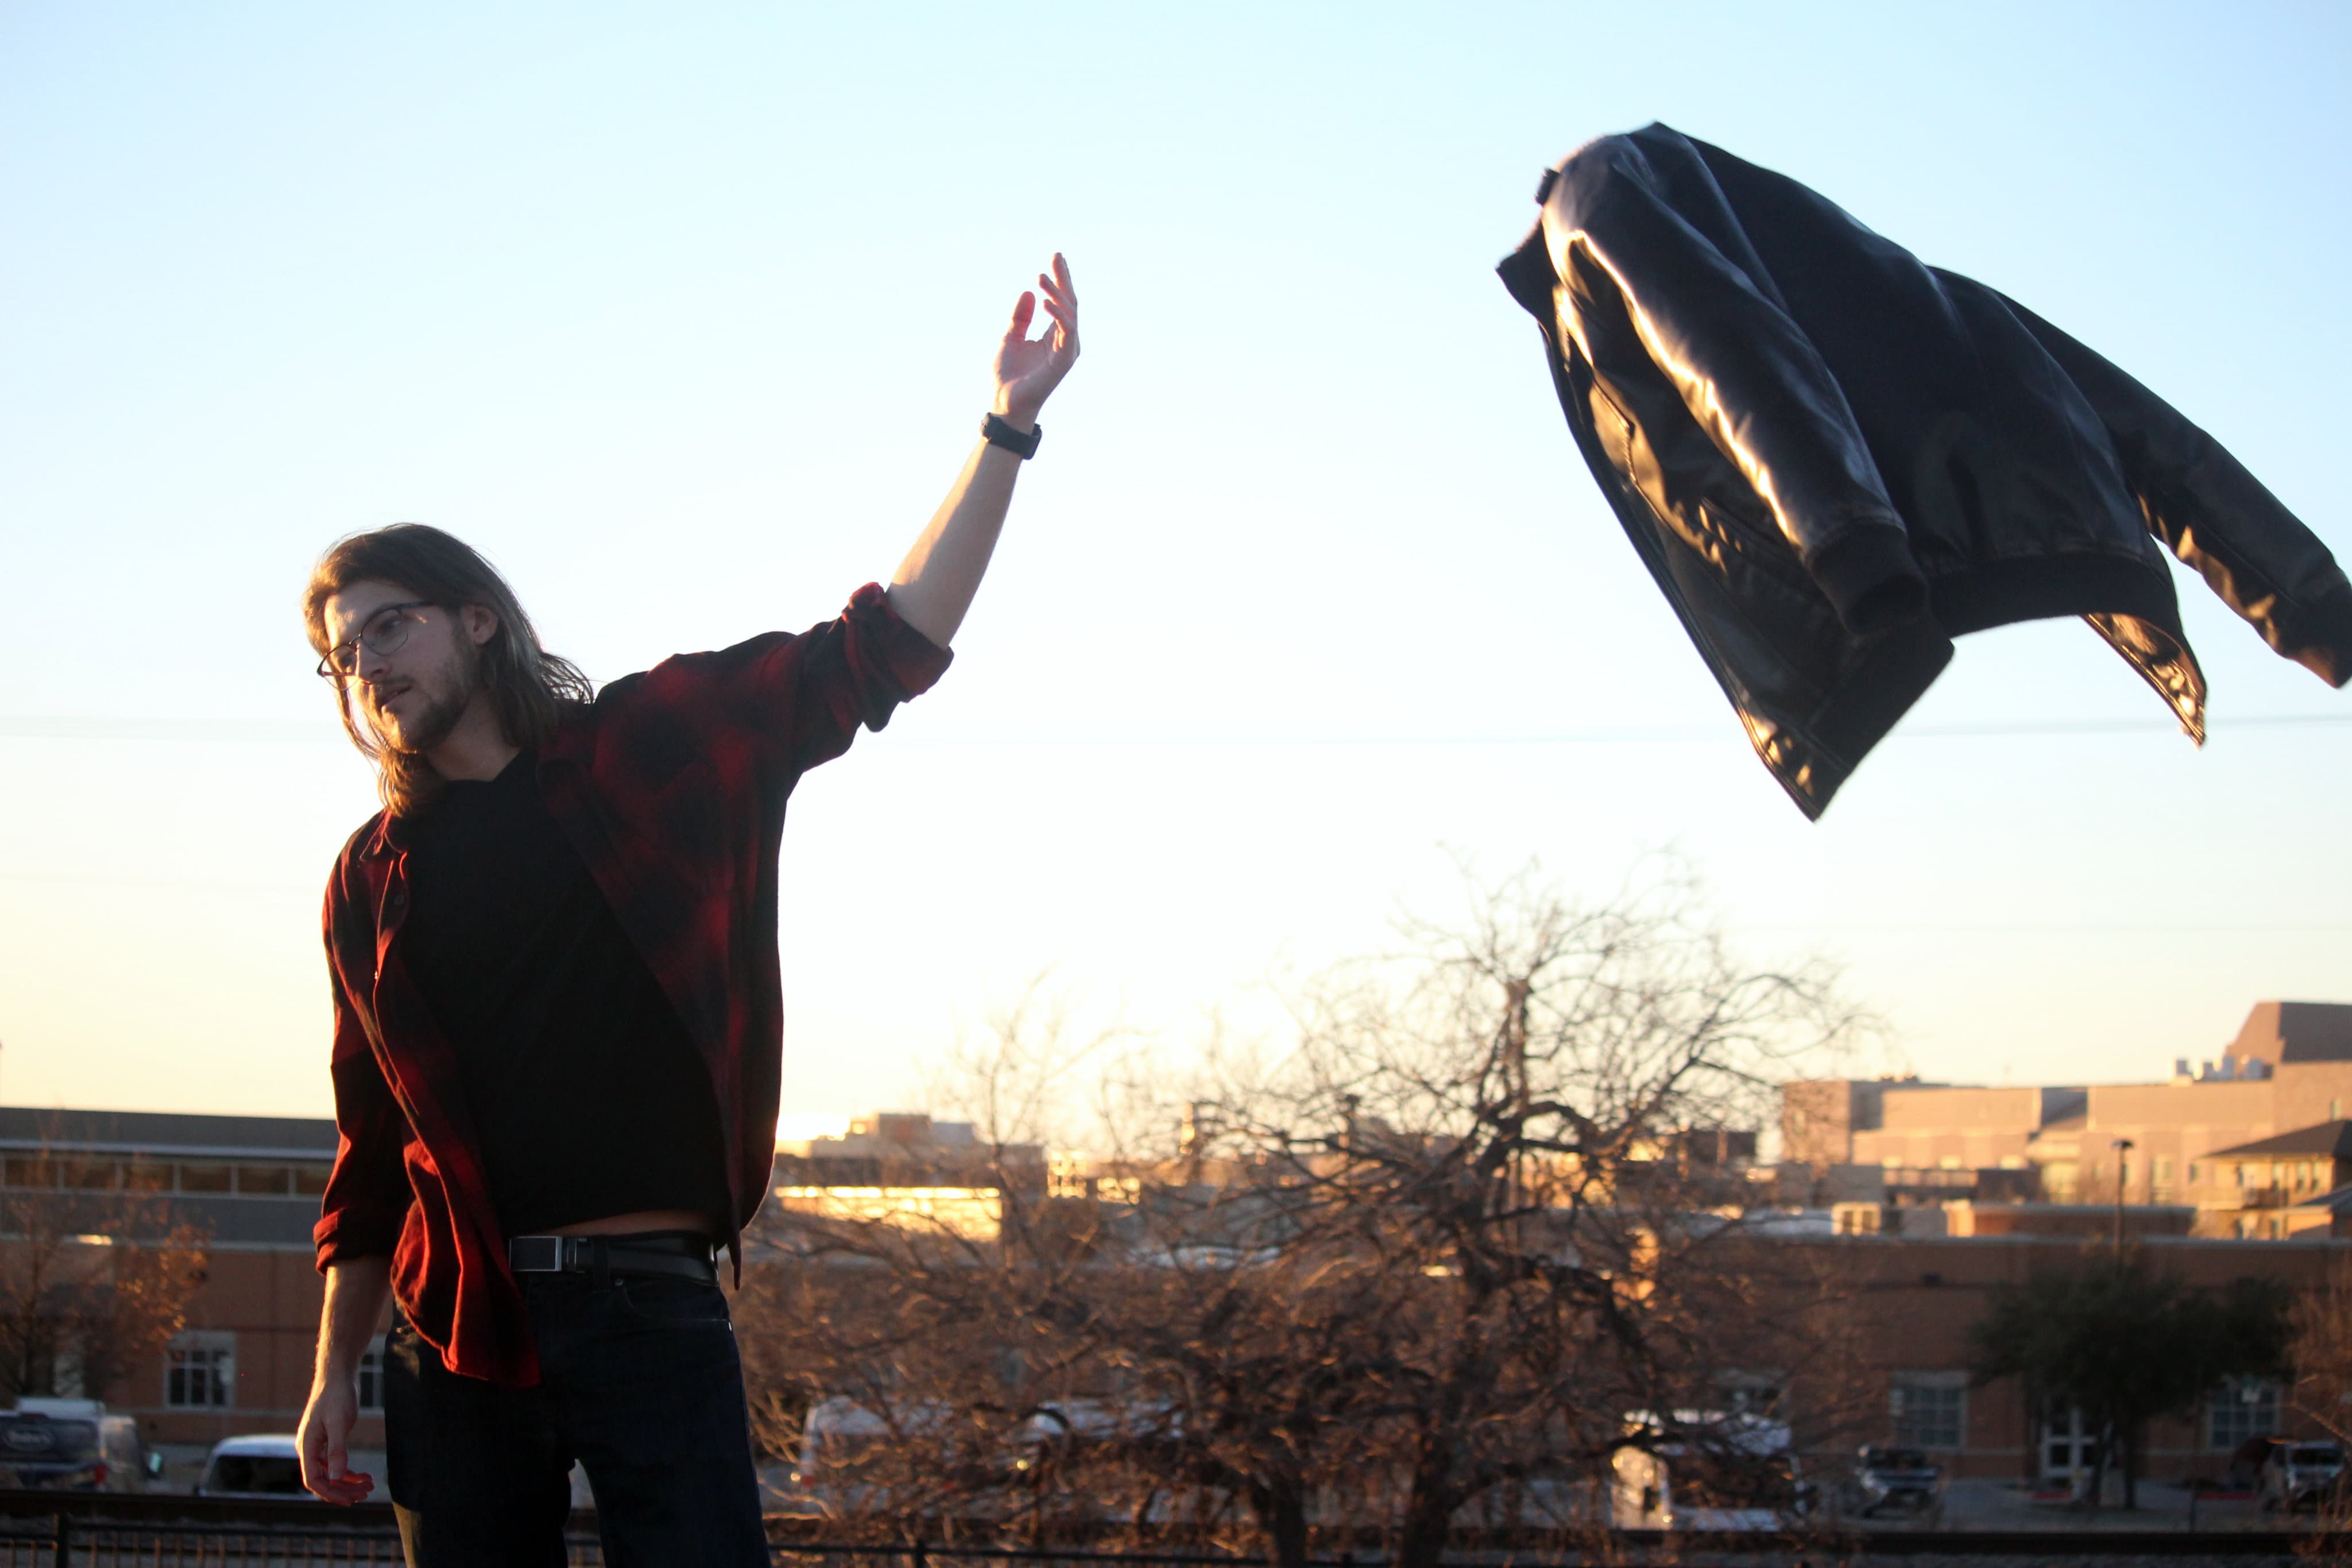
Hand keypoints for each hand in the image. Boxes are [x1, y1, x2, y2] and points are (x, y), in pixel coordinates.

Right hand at [298, 1374, 375, 1504]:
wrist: (338, 1375)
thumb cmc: (337, 1396)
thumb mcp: (339, 1424)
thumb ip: (336, 1451)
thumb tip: (335, 1477)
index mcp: (306, 1446)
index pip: (313, 1480)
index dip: (330, 1493)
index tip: (350, 1500)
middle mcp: (308, 1448)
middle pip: (322, 1479)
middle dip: (343, 1489)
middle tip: (366, 1494)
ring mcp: (317, 1444)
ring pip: (330, 1472)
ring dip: (348, 1482)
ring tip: (369, 1486)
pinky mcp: (327, 1439)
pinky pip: (334, 1462)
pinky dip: (348, 1471)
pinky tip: (363, 1476)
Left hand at [992, 253, 1078, 430]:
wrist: (1005, 403)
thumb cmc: (1009, 376)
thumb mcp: (1011, 338)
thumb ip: (1021, 317)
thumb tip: (1029, 292)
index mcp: (1055, 336)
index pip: (1062, 302)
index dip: (1060, 280)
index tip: (1056, 258)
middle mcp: (1065, 341)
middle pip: (1070, 303)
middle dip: (1064, 279)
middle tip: (1056, 256)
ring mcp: (1066, 351)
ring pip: (1069, 313)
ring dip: (1057, 293)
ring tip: (1041, 276)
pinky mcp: (1063, 360)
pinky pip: (1065, 331)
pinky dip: (1057, 314)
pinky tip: (1046, 300)